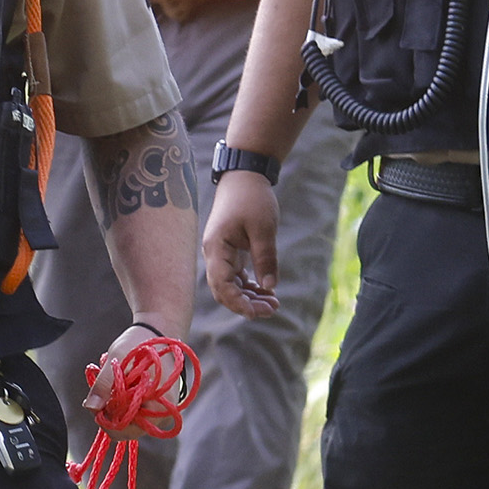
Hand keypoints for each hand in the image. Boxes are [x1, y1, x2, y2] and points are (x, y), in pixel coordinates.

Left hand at [86, 319, 194, 427]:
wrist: (158, 329)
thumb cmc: (142, 341)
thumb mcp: (118, 358)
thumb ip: (104, 384)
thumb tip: (91, 408)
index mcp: (160, 406)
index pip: (128, 431)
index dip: (108, 421)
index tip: (96, 404)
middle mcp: (161, 413)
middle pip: (126, 427)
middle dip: (109, 411)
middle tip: (100, 390)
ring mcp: (156, 409)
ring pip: (126, 419)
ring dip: (113, 404)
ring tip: (111, 380)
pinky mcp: (151, 403)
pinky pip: (130, 409)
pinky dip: (119, 399)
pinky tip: (117, 382)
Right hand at [203, 169, 283, 319]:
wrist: (244, 176)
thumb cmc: (252, 199)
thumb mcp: (263, 228)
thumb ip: (265, 258)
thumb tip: (269, 287)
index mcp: (216, 249)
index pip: (222, 286)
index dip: (238, 303)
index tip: (257, 312)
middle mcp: (214, 255)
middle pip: (224, 290)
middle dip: (246, 304)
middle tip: (273, 308)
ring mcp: (221, 254)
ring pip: (231, 285)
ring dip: (250, 296)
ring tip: (274, 303)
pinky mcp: (230, 252)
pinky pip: (237, 276)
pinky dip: (250, 285)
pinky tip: (267, 291)